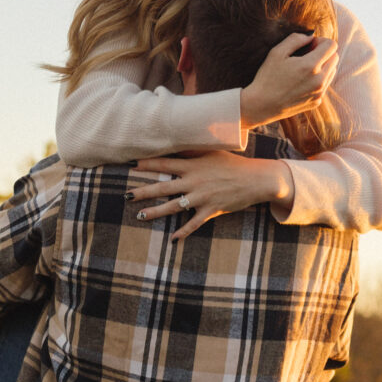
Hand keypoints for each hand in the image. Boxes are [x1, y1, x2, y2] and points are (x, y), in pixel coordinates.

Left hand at [127, 151, 293, 240]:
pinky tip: (172, 239)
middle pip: (164, 187)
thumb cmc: (232, 164)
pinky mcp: (212, 210)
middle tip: (126, 196)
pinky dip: (183, 232)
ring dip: (156, 212)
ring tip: (140, 216)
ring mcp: (202, 197)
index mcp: (194, 165)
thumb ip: (192, 150)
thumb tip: (175, 142)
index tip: (130, 165)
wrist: (256, 179)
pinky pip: (194, 223)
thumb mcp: (212, 152)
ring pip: (174, 206)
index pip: (165, 163)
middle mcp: (195, 181)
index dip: (147, 164)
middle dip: (143, 192)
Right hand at [240, 34, 338, 128]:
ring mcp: (319, 92)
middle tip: (306, 56)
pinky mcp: (317, 101)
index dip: (321, 41)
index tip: (309, 45)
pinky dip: (318, 80)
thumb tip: (310, 36)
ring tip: (303, 69)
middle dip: (323, 53)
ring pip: (332, 71)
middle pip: (335, 57)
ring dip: (322, 66)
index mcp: (310, 66)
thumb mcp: (276, 53)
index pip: (331, 46)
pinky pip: (325, 85)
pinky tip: (301, 82)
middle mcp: (319, 80)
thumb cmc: (267, 78)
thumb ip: (295, 39)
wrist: (261, 106)